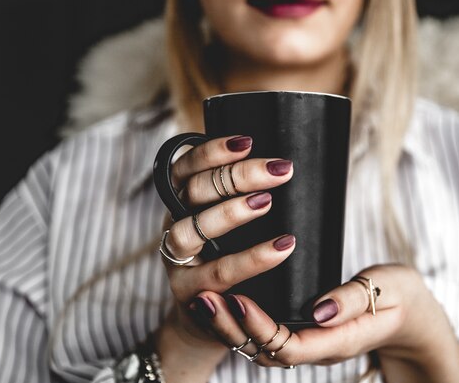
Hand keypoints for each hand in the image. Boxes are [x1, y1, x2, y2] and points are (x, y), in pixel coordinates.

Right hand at [155, 135, 295, 382]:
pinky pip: (217, 272)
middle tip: (280, 170)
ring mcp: (176, 260)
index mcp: (181, 200)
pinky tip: (281, 248)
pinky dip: (250, 259)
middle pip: (194, 191)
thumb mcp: (230, 223)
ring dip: (229, 212)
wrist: (210, 318)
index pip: (187, 166)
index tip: (248, 140)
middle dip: (237, 176)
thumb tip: (286, 166)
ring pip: (190, 230)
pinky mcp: (188, 291)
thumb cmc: (228, 257)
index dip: (213, 151)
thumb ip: (244, 196)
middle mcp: (172, 224)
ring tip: (267, 202)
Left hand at [199, 264, 458, 382]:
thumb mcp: (387, 290)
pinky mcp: (306, 332)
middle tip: (205, 298)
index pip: (289, 345)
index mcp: (338, 340)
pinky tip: (226, 299)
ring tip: (204, 299)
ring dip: (231, 326)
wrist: (412, 317)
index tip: (237, 297)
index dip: (259, 326)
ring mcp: (311, 343)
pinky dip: (244, 322)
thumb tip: (320, 310)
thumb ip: (354, 300)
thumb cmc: (401, 298)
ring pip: (262, 347)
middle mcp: (319, 348)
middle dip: (232, 327)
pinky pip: (269, 336)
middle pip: (266, 352)